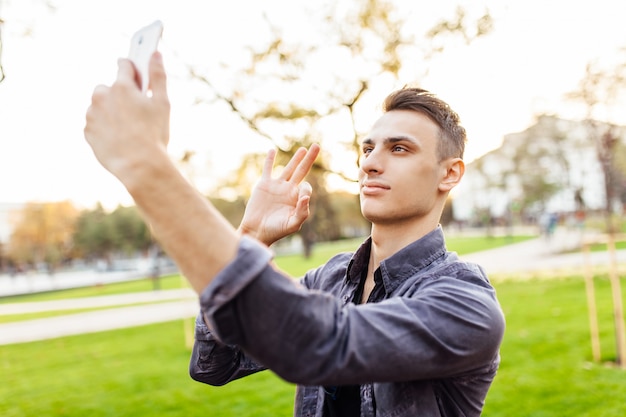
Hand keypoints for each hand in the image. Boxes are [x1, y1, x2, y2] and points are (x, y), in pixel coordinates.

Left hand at [84, 52, 170, 183]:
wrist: (139, 165)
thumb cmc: (154, 134)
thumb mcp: (163, 103)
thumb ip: (158, 76)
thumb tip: (156, 54)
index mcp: (121, 86)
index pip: (124, 64)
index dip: (133, 68)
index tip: (137, 74)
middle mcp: (102, 96)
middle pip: (110, 86)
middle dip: (121, 93)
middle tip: (137, 109)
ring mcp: (92, 114)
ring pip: (100, 105)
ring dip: (111, 110)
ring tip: (129, 127)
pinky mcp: (88, 131)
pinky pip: (95, 123)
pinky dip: (105, 127)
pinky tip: (120, 137)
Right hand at [239, 144, 320, 245]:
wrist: (257, 231)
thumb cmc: (276, 230)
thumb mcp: (293, 224)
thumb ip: (302, 211)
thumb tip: (305, 195)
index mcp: (297, 199)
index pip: (306, 187)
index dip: (306, 189)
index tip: (300, 197)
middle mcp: (288, 190)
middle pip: (302, 170)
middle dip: (309, 159)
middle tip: (317, 146)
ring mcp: (276, 186)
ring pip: (288, 168)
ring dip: (296, 158)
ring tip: (303, 149)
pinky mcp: (264, 185)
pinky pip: (267, 169)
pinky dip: (269, 160)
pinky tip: (272, 150)